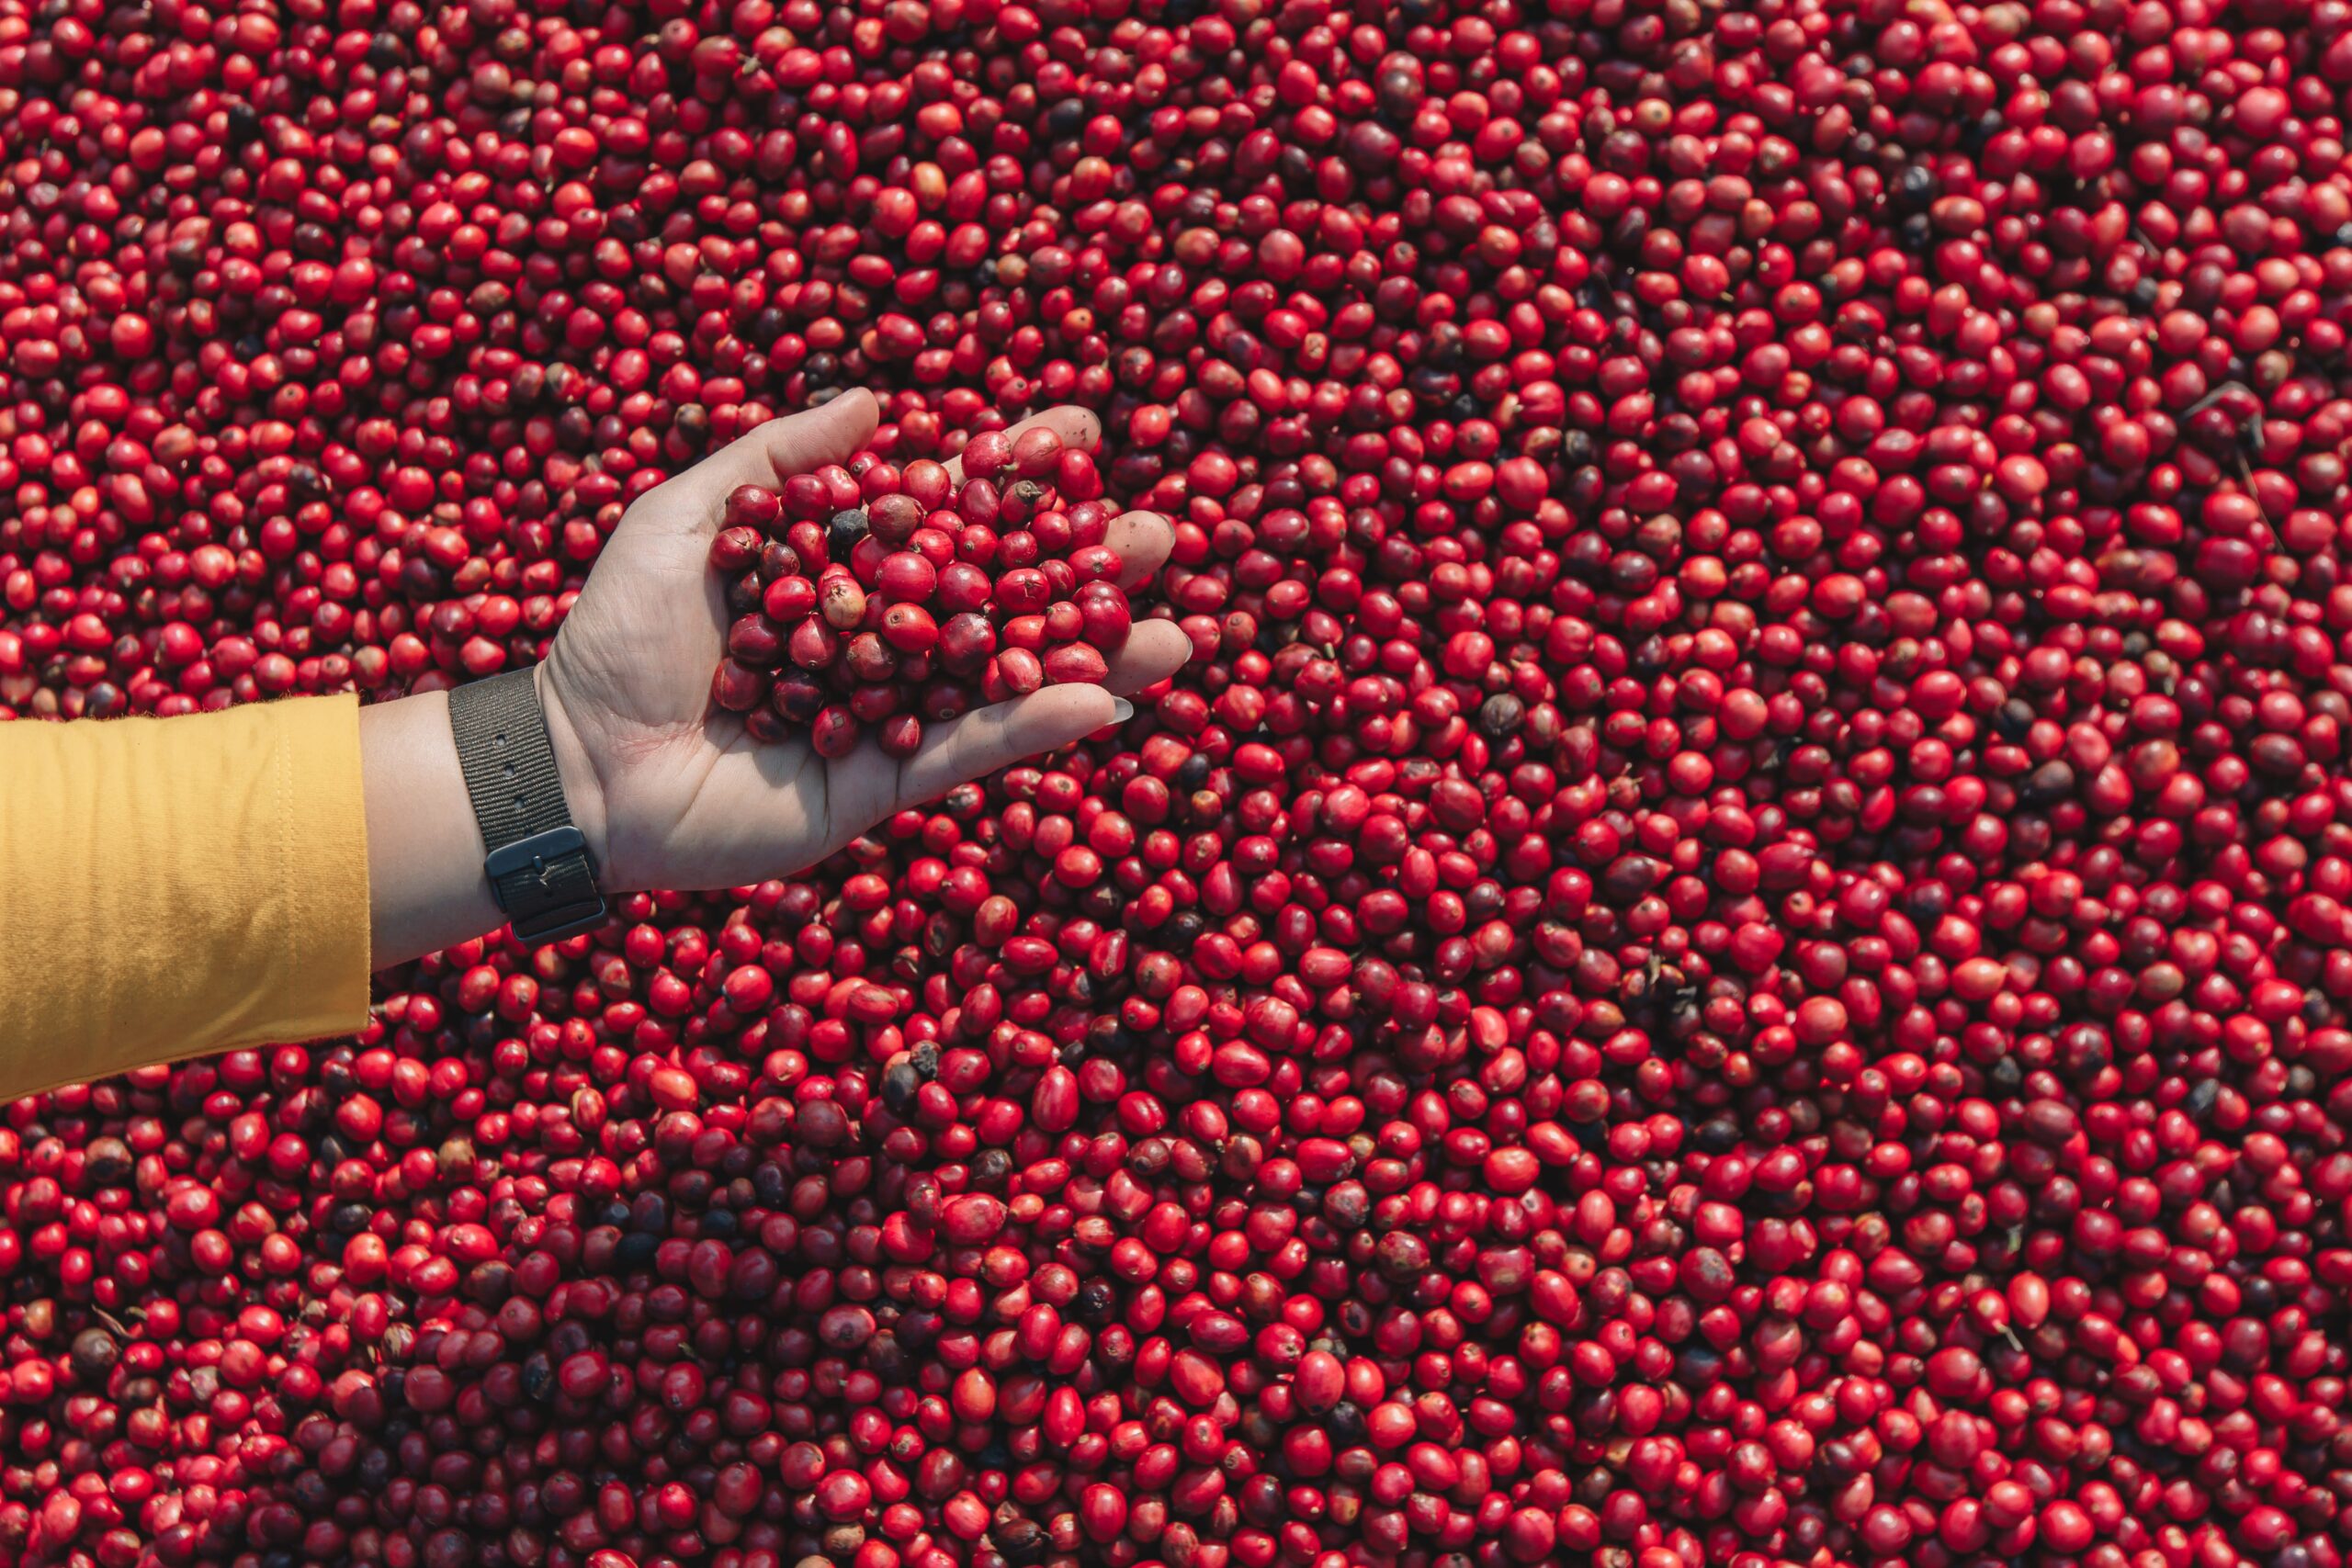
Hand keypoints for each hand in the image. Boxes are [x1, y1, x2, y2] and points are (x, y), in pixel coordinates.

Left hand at [533, 389, 1187, 894]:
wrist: (578, 759)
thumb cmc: (619, 635)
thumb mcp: (688, 517)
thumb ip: (780, 461)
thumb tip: (877, 400)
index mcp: (844, 566)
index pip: (950, 510)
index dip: (1013, 473)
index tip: (1077, 429)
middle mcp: (882, 638)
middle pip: (1003, 593)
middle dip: (1083, 564)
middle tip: (1156, 530)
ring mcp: (894, 714)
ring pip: (1010, 678)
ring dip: (1095, 656)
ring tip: (1178, 633)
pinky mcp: (887, 784)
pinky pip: (972, 751)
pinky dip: (1036, 727)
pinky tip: (1103, 699)